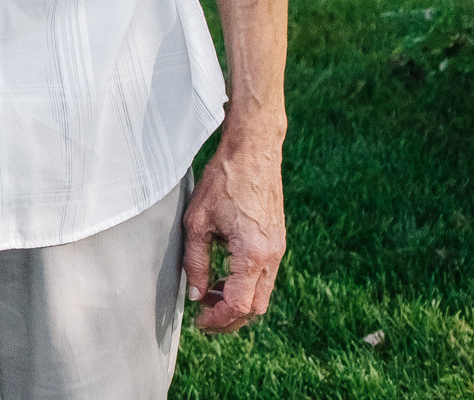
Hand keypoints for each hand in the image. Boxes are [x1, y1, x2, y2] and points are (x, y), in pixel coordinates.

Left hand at [181, 138, 284, 333]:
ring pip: (262, 293)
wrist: (253, 152)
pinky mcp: (277, 241)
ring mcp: (278, 249)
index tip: (199, 320)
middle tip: (203, 314)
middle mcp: (272, 256)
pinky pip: (265, 276)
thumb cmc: (223, 181)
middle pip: (255, 307)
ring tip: (210, 293)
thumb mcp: (197, 222)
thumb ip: (195, 262)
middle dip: (230, 317)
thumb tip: (196, 293)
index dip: (218, 318)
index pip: (239, 305)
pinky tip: (225, 275)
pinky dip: (246, 284)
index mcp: (252, 254)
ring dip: (238, 301)